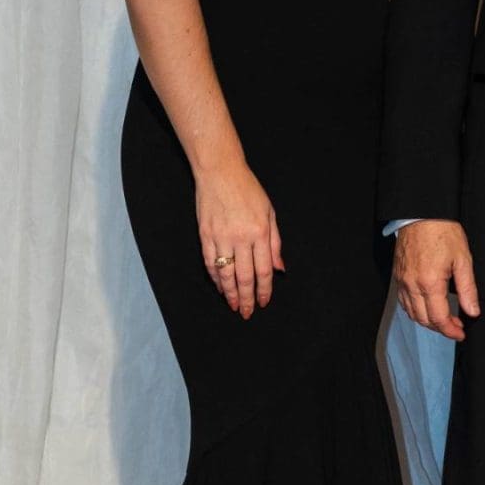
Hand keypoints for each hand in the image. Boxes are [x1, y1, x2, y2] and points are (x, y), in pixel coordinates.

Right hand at [196, 161, 282, 318]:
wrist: (220, 172)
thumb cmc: (248, 190)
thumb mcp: (269, 212)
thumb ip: (275, 243)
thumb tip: (279, 269)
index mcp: (260, 232)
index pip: (264, 270)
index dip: (264, 290)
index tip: (264, 302)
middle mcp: (241, 237)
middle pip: (245, 276)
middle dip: (247, 298)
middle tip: (247, 312)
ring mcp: (221, 237)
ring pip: (226, 274)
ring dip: (230, 293)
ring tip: (234, 305)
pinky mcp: (205, 235)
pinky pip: (210, 263)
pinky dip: (215, 278)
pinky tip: (220, 287)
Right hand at [394, 219, 480, 340]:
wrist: (421, 214)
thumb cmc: (443, 232)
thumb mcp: (463, 259)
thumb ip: (468, 289)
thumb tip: (473, 311)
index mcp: (430, 283)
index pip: (439, 318)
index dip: (451, 330)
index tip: (461, 333)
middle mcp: (412, 285)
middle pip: (424, 320)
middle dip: (441, 328)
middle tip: (456, 327)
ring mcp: (402, 281)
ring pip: (412, 313)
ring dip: (427, 321)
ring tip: (444, 319)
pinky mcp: (398, 276)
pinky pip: (404, 302)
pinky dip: (415, 311)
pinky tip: (427, 308)